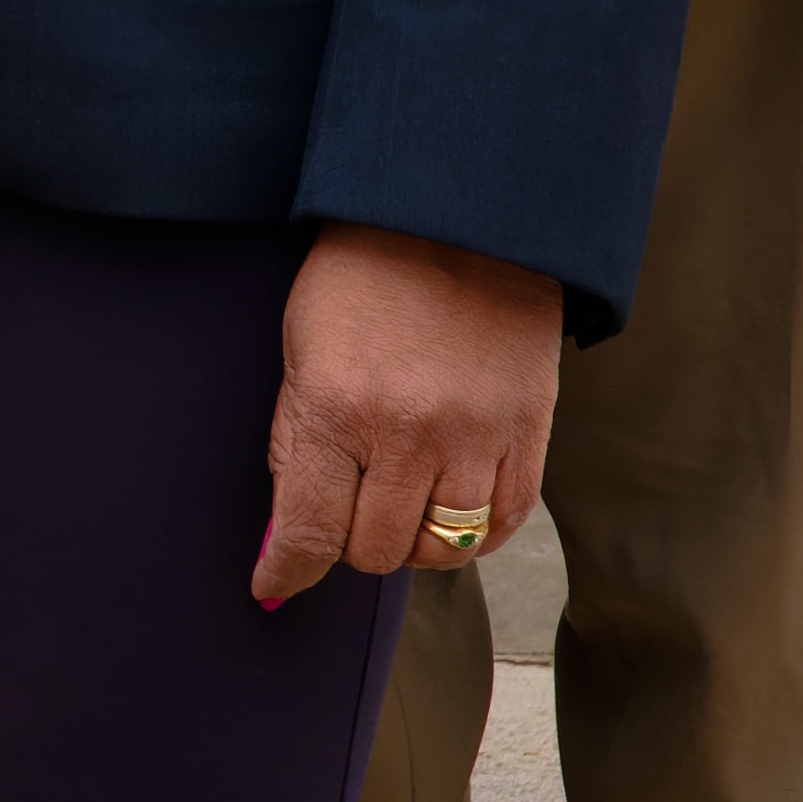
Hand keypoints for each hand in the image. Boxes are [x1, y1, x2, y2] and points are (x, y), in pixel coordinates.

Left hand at [256, 219, 560, 608]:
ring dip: (412, 541)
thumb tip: (285, 525)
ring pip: (442, 549)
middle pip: (376, 550)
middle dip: (349, 543)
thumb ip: (293, 439)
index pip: (310, 530)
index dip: (287, 570)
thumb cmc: (362, 276)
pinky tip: (450, 504)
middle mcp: (409, 433)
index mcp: (337, 406)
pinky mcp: (529, 434)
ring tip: (398, 502)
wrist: (459, 217)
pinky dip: (473, 533)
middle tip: (344, 510)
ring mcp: (477, 437)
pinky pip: (504, 525)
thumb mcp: (300, 346)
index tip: (272, 584)